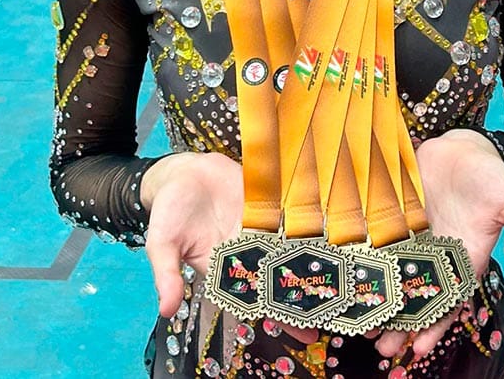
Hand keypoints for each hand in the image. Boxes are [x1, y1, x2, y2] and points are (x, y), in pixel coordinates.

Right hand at [141, 153, 320, 344]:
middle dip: (302, 295)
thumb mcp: (163, 243)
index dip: (278, 315)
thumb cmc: (169, 211)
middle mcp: (247, 251)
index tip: (302, 332)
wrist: (182, 171)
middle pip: (278, 276)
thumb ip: (167, 274)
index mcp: (224, 268)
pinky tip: (329, 231)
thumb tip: (166, 310)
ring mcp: (259, 227)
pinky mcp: (266, 203)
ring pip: (287, 248)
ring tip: (339, 278)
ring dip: (309, 261)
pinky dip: (306, 223)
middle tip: (332, 313)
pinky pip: (287, 215)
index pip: (255, 297)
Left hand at [373, 129, 503, 360]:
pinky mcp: (397, 219)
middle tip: (381, 349)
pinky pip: (381, 245)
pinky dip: (368, 264)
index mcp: (465, 259)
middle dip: (401, 323)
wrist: (463, 149)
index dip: (436, 325)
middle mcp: (437, 255)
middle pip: (418, 296)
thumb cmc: (491, 177)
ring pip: (395, 276)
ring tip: (361, 327)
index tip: (419, 348)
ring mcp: (414, 238)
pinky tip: (352, 280)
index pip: (450, 301)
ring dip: (381, 301)